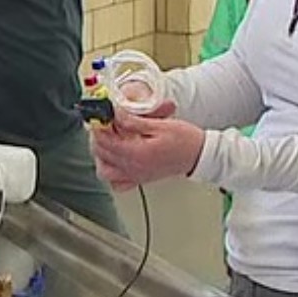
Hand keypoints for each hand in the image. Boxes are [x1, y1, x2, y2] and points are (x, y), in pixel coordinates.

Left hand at [88, 107, 203, 190]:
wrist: (199, 155)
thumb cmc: (185, 140)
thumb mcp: (160, 124)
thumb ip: (134, 121)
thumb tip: (116, 114)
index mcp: (136, 153)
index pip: (105, 140)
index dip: (99, 125)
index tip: (101, 114)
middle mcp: (133, 167)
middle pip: (101, 153)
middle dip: (98, 136)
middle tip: (104, 123)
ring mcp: (135, 175)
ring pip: (104, 170)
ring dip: (101, 154)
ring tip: (107, 140)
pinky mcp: (140, 178)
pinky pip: (117, 182)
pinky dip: (111, 172)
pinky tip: (115, 160)